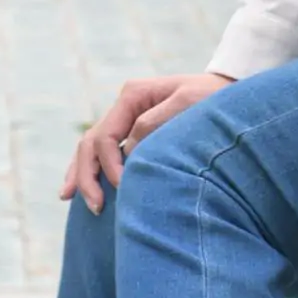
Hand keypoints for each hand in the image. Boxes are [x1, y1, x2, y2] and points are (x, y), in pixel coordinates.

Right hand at [60, 71, 233, 213]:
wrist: (228, 91)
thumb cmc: (213, 96)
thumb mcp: (189, 101)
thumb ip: (156, 122)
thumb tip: (128, 151)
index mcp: (132, 95)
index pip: (105, 136)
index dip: (108, 164)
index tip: (122, 187)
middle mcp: (125, 107)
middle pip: (91, 143)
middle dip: (87, 175)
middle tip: (97, 207)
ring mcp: (126, 119)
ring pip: (90, 148)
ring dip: (81, 173)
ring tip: (69, 198)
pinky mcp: (133, 133)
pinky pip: (103, 153)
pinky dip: (90, 170)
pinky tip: (76, 189)